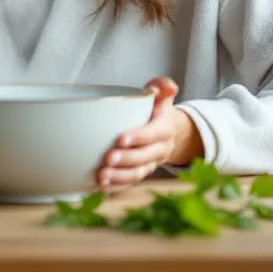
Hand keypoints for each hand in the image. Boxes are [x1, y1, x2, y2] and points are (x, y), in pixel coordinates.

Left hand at [97, 77, 199, 192]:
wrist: (170, 133)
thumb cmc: (158, 112)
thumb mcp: (162, 97)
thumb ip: (161, 87)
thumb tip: (168, 86)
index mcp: (164, 129)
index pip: (153, 134)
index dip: (138, 137)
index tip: (121, 139)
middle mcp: (159, 149)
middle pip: (144, 157)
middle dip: (127, 160)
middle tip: (108, 159)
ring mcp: (151, 164)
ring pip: (138, 174)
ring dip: (120, 177)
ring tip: (102, 176)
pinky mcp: (142, 173)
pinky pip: (131, 184)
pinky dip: (117, 187)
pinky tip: (102, 187)